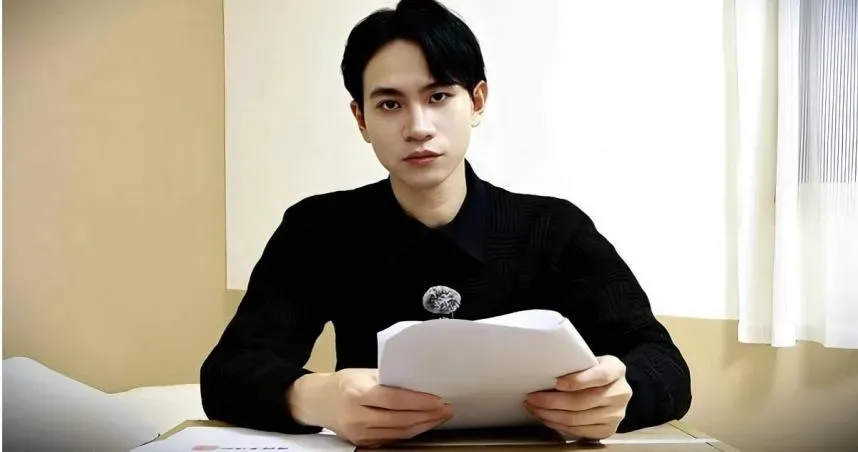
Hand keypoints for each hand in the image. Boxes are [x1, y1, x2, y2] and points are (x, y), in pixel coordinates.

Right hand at [288, 369, 452, 446]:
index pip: (394, 400)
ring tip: (440, 416)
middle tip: (447, 409)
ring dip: (423, 426)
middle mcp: (357, 416)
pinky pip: (392, 438)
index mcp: (356, 393)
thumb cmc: (343, 383)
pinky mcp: (362, 442)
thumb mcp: (363, 373)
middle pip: (400, 420)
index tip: (439, 399)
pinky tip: (423, 424)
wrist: (317, 402)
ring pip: (399, 433)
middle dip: (428, 416)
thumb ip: (389, 379)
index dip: (420, 402)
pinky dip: (410, 432)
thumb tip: (420, 381)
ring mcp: (359, 433)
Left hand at [524, 356, 632, 439]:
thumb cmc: (595, 371)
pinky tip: (546, 418)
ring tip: (534, 408)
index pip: (600, 376)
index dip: (577, 381)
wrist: (614, 389)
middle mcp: (620, 394)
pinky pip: (578, 431)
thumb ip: (576, 364)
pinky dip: (558, 425)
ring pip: (577, 419)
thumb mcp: (591, 360)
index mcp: (616, 370)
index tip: (556, 382)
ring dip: (550, 415)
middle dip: (551, 401)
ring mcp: (615, 415)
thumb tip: (545, 370)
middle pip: (582, 401)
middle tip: (532, 398)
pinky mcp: (608, 430)